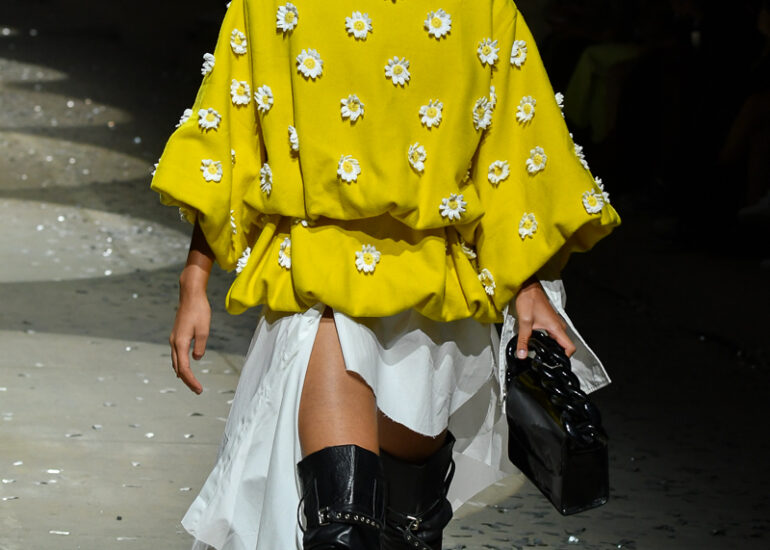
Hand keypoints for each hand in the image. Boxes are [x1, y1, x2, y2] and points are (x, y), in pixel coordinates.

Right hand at [169, 267, 210, 393]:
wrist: (190, 295)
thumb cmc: (199, 311)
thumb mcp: (204, 330)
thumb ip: (200, 346)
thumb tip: (196, 358)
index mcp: (180, 343)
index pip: (184, 368)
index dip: (191, 381)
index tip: (199, 390)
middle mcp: (174, 343)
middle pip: (178, 368)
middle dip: (187, 380)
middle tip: (197, 390)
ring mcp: (174, 339)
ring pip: (176, 361)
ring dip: (183, 373)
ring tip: (192, 383)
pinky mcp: (177, 335)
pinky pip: (177, 354)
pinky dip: (181, 364)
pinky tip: (186, 367)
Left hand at [514, 277, 576, 359]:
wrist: (528, 288)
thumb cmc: (529, 301)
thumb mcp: (525, 323)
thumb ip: (523, 340)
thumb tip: (522, 355)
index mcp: (556, 328)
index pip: (570, 347)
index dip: (565, 358)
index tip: (555, 364)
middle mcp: (559, 326)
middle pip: (563, 345)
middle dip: (556, 354)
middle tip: (545, 362)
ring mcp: (555, 323)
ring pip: (557, 340)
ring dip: (551, 347)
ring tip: (541, 355)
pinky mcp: (549, 321)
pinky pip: (553, 334)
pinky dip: (548, 340)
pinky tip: (538, 343)